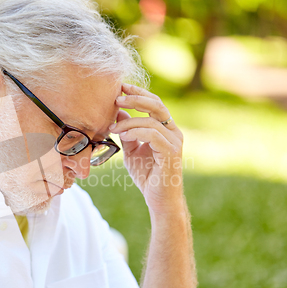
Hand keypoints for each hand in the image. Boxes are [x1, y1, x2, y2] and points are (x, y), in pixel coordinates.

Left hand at [109, 83, 184, 214]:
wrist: (158, 199)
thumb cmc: (147, 175)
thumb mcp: (131, 150)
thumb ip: (127, 132)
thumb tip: (118, 112)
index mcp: (165, 128)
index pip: (154, 103)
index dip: (138, 93)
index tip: (120, 88)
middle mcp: (173, 131)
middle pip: (156, 104)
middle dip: (135, 98)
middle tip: (116, 98)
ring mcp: (174, 141)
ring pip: (151, 120)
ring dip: (128, 122)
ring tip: (112, 128)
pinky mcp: (171, 152)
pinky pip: (153, 134)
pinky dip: (136, 132)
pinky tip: (123, 136)